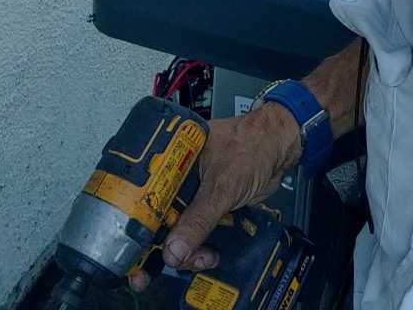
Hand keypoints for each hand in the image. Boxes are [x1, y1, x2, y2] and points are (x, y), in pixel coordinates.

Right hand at [129, 103, 301, 291]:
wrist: (281, 146)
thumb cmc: (253, 145)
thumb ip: (198, 218)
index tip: (131, 256)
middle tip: (165, 266)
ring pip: (176, 229)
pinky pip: (195, 231)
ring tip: (202, 257)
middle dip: (159, 246)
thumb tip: (172, 251)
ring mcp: (192, 191)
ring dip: (184, 251)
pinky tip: (209, 254)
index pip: (142, 194)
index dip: (134, 226)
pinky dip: (198, 247)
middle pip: (156, 217)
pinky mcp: (207, 204)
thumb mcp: (223, 184)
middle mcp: (175, 175)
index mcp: (170, 157)